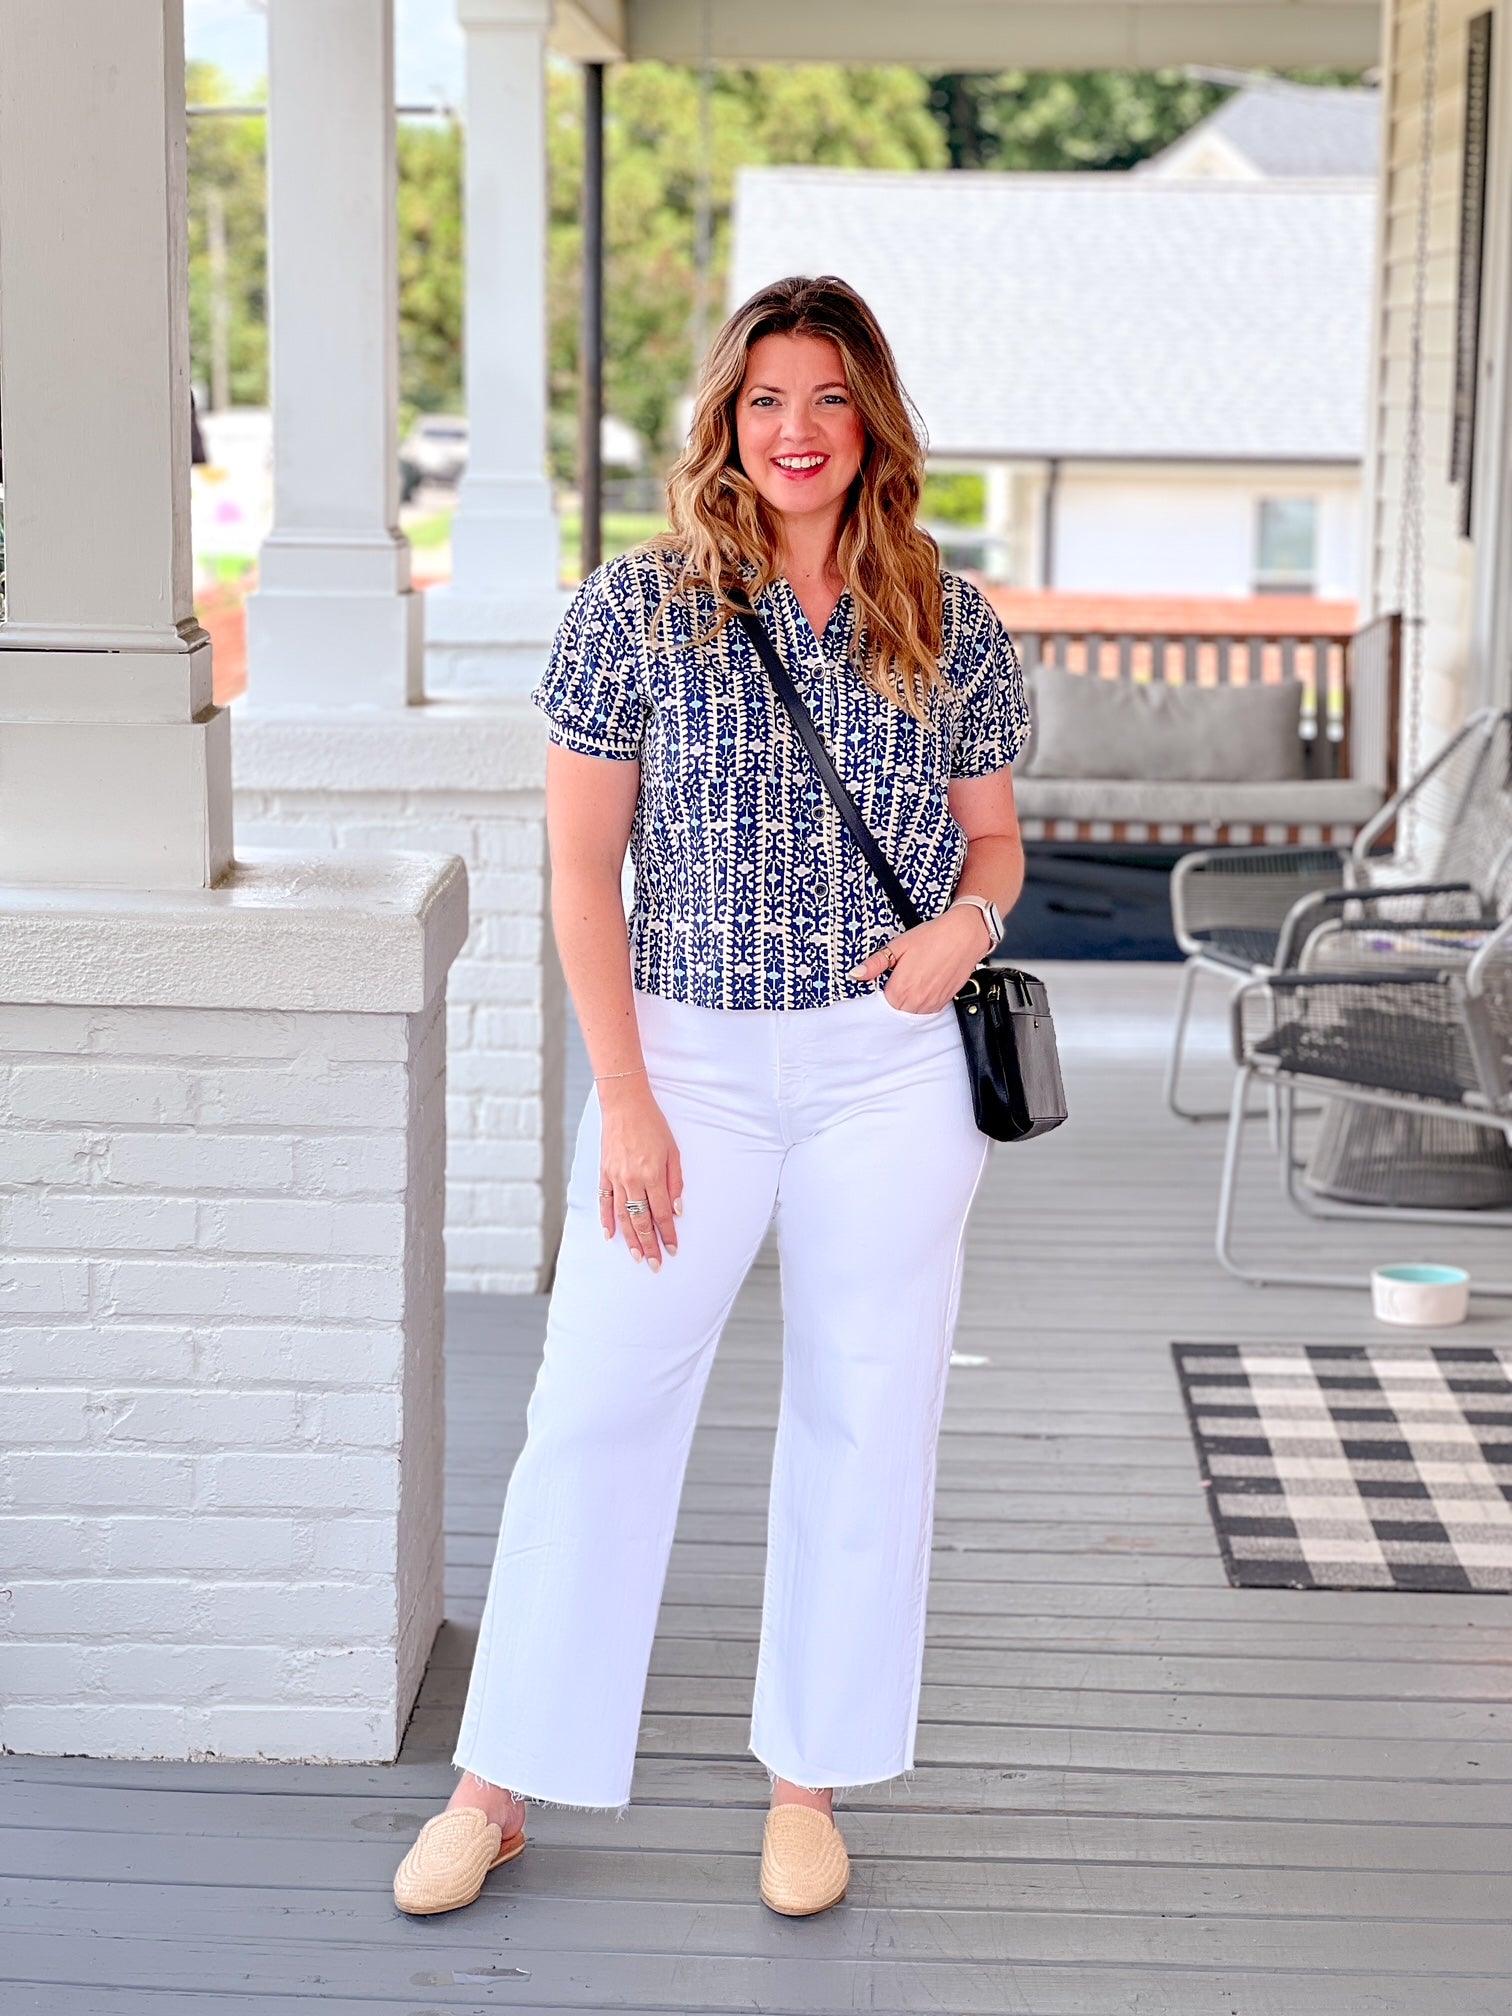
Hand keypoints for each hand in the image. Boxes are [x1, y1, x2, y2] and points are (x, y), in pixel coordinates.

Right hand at [596, 1076, 682, 1269]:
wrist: (625, 1105)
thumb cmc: (653, 1126)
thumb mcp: (673, 1151)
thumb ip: (675, 1182)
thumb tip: (676, 1211)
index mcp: (652, 1175)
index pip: (662, 1213)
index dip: (668, 1234)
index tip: (673, 1250)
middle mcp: (632, 1180)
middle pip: (641, 1221)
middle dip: (649, 1245)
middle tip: (654, 1265)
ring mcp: (616, 1178)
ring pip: (622, 1216)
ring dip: (629, 1239)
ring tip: (636, 1257)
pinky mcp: (604, 1173)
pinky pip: (604, 1202)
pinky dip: (606, 1220)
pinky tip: (610, 1235)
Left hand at [847, 906, 985, 1013]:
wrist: (965, 935)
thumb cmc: (933, 937)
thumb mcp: (899, 945)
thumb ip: (876, 963)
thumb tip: (856, 974)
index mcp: (901, 988)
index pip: (881, 1006)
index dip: (879, 996)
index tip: (881, 986)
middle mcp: (917, 1001)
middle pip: (896, 1012)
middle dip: (893, 1000)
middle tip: (896, 982)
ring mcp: (932, 1003)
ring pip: (912, 1014)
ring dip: (907, 1004)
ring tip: (911, 982)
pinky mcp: (944, 1001)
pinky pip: (927, 1011)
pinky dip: (922, 1003)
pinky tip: (922, 987)